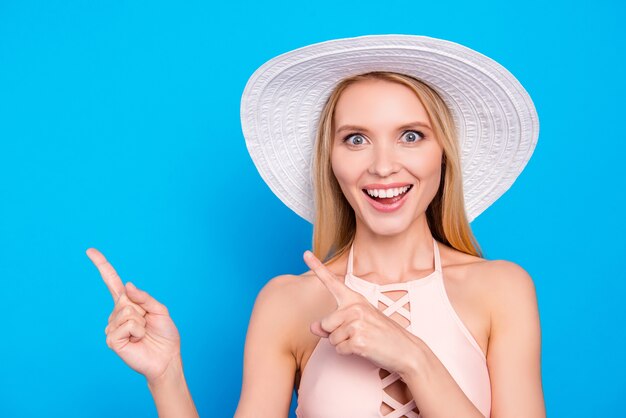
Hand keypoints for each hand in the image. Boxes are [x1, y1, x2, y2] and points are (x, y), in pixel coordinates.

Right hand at [87, 248, 180, 383]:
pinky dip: (138, 331)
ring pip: (127, 311)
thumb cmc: (165, 335)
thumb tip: (128, 285)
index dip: (102, 265)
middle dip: (143, 309)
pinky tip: (137, 340)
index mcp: (128, 303)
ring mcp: (112, 327)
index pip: (111, 281)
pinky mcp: (112, 339)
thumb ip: (144, 297)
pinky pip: (127, 325)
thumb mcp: (160, 310)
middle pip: (126, 298)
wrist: (166, 358)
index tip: (90, 250)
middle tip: (148, 324)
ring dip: (142, 322)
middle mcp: (117, 313)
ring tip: (143, 333)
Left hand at [303, 250, 419, 374]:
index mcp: (355, 299)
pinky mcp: (358, 339)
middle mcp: (355, 307)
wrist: (406, 349)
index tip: (305, 253)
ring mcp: (357, 322)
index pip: (332, 281)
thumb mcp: (359, 323)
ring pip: (332, 338)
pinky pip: (340, 349)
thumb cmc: (382, 335)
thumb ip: (334, 323)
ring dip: (343, 344)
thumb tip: (313, 327)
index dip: (317, 267)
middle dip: (335, 334)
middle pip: (325, 324)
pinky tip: (365, 348)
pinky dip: (349, 352)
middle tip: (358, 334)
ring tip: (363, 340)